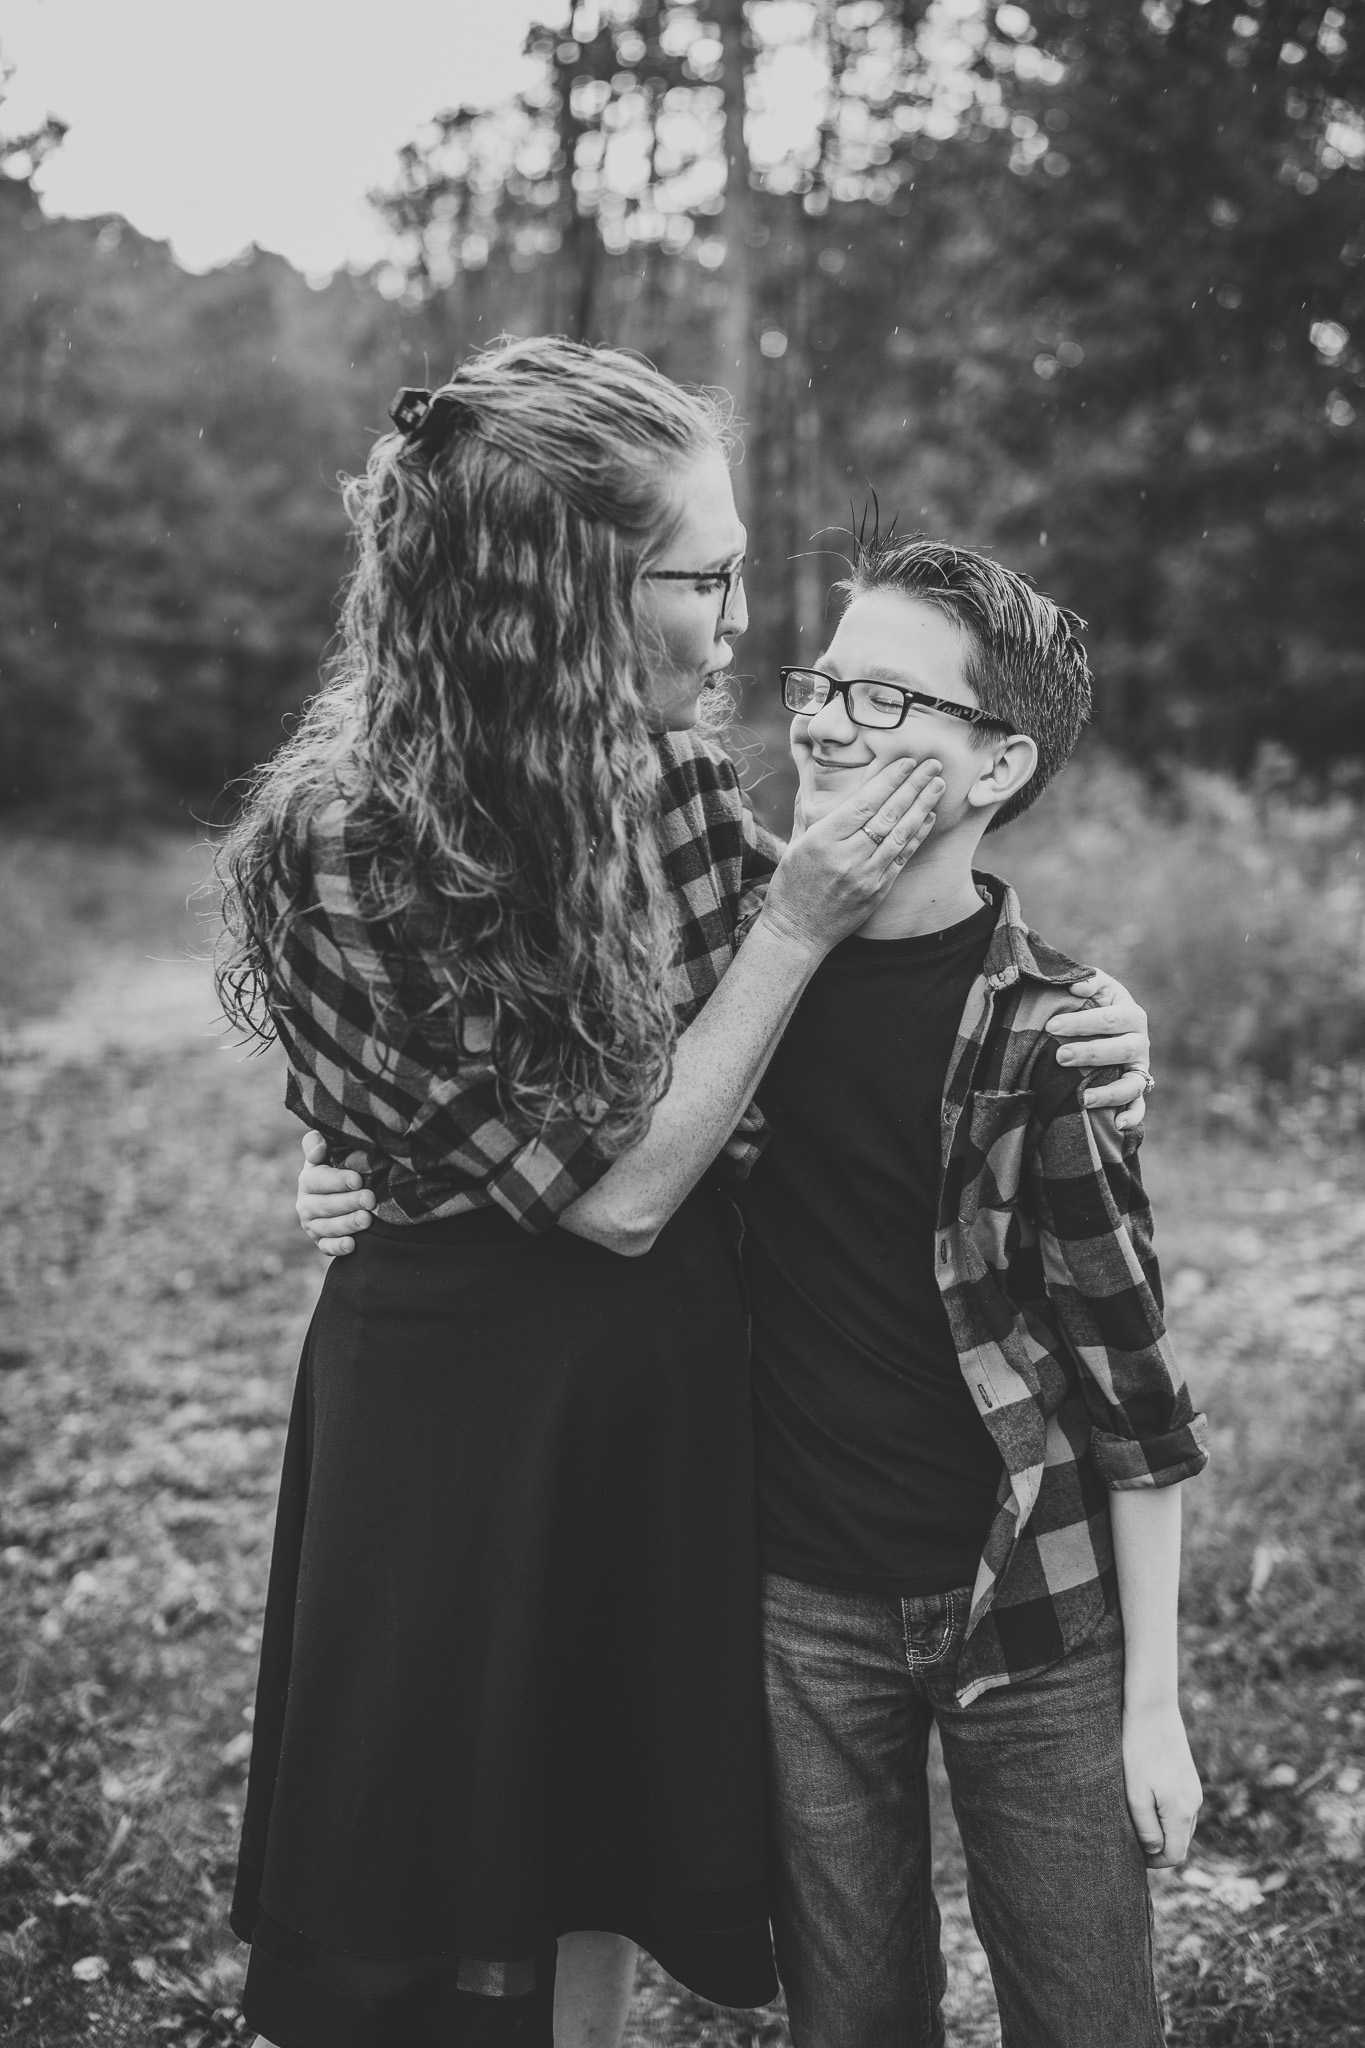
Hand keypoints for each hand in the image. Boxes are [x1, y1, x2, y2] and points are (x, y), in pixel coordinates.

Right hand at [296, 1130, 374, 1256]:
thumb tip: (318, 1144)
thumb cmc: (339, 1168)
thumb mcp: (328, 1153)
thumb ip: (317, 1144)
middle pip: (325, 1205)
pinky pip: (327, 1247)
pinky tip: (353, 1245)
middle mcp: (305, 1204)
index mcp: (307, 1180)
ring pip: (328, 1227)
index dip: (337, 1180)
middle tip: (370, 1199)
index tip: (358, 1179)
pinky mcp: (321, 1242)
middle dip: (348, 1203)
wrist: (344, 1193)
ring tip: (367, 1219)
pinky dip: (338, 1247)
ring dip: (347, 1224)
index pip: (317, 1180)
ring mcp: (312, 1225)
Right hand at [761, 756, 944, 956]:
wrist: (797, 932)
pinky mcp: (877, 892)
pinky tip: (928, 818)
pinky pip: (902, 858)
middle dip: (913, 786)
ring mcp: (865, 876)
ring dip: (922, 807)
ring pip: (900, 835)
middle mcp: (846, 856)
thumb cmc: (791, 885)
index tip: (906, 761)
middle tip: (932, 765)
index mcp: (822, 840)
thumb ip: (815, 816)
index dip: (888, 780)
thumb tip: (823, 781)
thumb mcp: (795, 844)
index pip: (863, 802)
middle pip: (887, 814)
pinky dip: (917, 836)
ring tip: (937, 786)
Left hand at [1046, 971, 1151, 1132]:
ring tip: (1083, 1099)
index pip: (1109, 1019)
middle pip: (1122, 1050)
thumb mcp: (1093, 987)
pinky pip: (1139, 1106)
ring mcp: (1140, 1068)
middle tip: (1060, 1056)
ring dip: (1110, 1093)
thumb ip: (1088, 981)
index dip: (1081, 1022)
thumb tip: (1077, 987)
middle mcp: (1140, 1042)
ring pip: (1133, 1084)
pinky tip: (1117, 1126)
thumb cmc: (1092, 1003)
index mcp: (1131, 1014)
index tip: (1051, 1026)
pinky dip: (1133, 1117)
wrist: (1104, 1024)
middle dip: (1090, 1054)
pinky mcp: (1137, 1089)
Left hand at [1122, 1698, 1201, 1868]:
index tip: (1131, 1854)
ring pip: (1181, 1826)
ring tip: (1135, 1821)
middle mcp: (1193, 1804)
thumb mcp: (1135, 1794)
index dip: (1153, 1862)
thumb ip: (1146, 1828)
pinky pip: (1181, 1809)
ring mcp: (1194, 1790)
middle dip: (1158, 1849)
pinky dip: (1167, 1816)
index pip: (1174, 1855)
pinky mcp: (1189, 1777)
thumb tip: (1154, 1851)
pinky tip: (1146, 1802)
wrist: (1152, 1709)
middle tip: (1130, 1839)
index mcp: (1181, 1812)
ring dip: (1163, 1832)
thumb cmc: (1138, 1751)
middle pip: (1180, 1843)